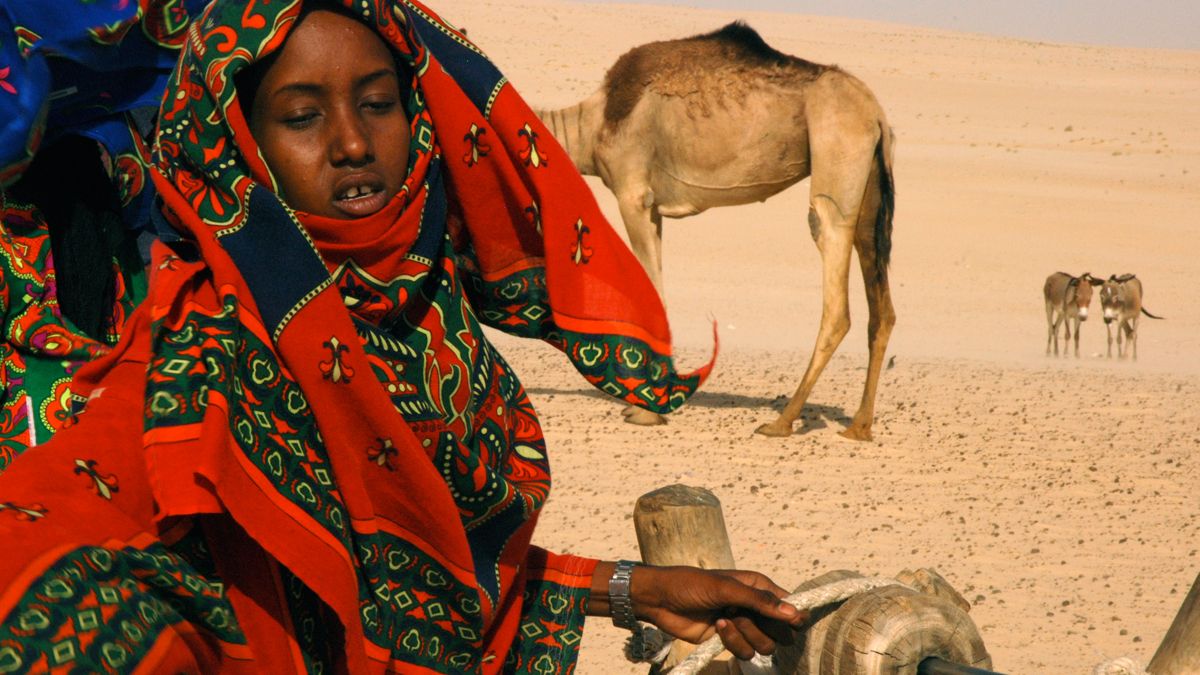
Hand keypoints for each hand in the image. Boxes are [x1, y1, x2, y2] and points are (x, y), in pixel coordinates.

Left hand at [590, 562, 806, 659]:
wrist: (660, 600)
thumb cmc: (691, 584)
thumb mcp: (726, 588)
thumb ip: (760, 601)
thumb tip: (794, 613)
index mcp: (757, 586)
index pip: (788, 604)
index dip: (794, 615)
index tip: (796, 624)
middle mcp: (753, 606)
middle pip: (779, 630)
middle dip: (762, 627)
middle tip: (743, 615)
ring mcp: (742, 625)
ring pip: (763, 645)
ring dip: (744, 635)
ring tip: (724, 619)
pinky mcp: (728, 640)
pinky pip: (744, 652)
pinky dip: (732, 642)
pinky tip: (717, 627)